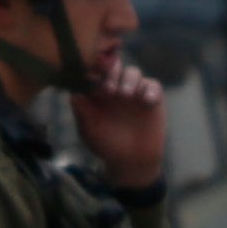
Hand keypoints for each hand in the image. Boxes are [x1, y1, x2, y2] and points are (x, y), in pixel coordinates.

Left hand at [73, 49, 170, 191]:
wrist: (131, 160)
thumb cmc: (106, 144)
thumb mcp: (88, 129)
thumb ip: (81, 110)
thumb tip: (73, 91)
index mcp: (97, 91)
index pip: (94, 72)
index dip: (92, 72)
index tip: (91, 81)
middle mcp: (115, 86)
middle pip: (114, 67)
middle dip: (111, 74)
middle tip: (109, 89)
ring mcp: (134, 90)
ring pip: (133, 72)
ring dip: (129, 79)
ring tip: (126, 94)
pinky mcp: (152, 97)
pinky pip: (153, 85)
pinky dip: (150, 89)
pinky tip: (146, 100)